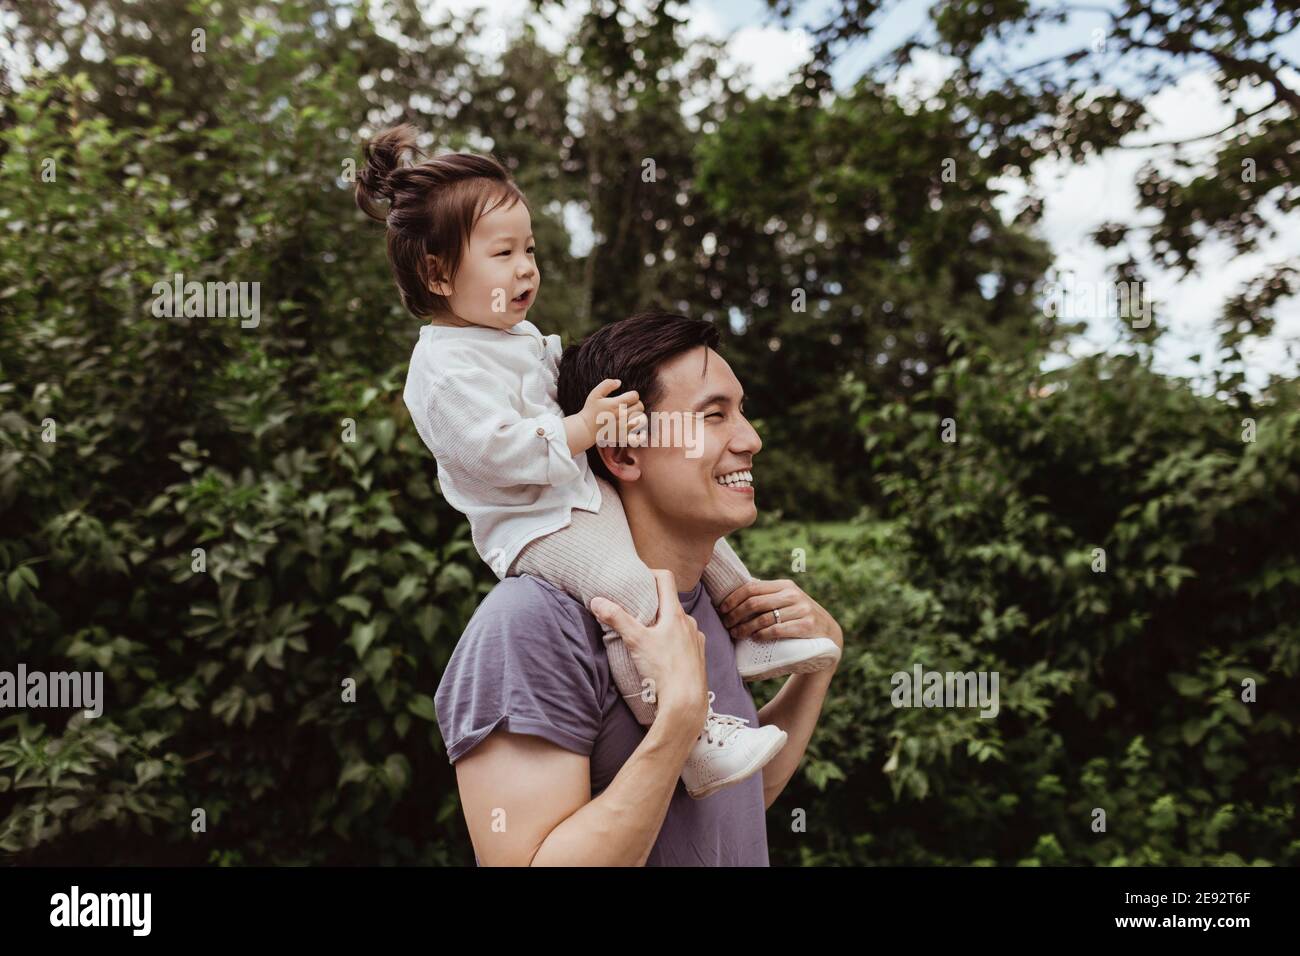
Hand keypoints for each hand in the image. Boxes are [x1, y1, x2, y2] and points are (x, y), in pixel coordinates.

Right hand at [582, 378, 648, 448]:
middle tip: (628, 405)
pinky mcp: (623, 435)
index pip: (635, 396)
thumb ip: (607, 385)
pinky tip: (630, 425)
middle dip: (636, 404)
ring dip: (636, 415)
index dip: (632, 394)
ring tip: (629, 414)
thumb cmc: (590, 410)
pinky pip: (638, 434)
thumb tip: (619, 382)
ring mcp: (623, 427)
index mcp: (616, 404)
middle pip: (640, 406)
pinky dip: (637, 429)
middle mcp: (621, 416)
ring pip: (641, 419)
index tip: (626, 397)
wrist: (586, 429)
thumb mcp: (595, 394)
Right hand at [588, 569, 708, 728]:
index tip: (638, 579)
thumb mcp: (636, 641)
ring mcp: (696, 640)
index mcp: (675, 614)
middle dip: (653, 603)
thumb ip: (617, 619)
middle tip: (635, 609)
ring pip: (677, 623)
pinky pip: (684, 641)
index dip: (651, 573)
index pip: (666, 578)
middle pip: (670, 602)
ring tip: (647, 635)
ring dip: (663, 624)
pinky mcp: (698, 656)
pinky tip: (661, 655)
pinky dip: (672, 641)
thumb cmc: (663, 669)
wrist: (687, 702)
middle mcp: (689, 623)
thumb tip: (597, 601)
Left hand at [718, 578, 842, 647]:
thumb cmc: (798, 617)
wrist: (829, 634)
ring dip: (745, 627)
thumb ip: (767, 596)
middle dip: (735, 614)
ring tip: (735, 633)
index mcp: (784, 585)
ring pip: (763, 618)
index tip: (721, 609)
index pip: (752, 587)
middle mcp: (793, 594)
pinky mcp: (806, 626)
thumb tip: (733, 595)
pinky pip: (776, 630)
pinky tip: (754, 638)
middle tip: (726, 624)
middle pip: (755, 603)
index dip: (733, 598)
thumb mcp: (786, 601)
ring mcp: (801, 610)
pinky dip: (761, 635)